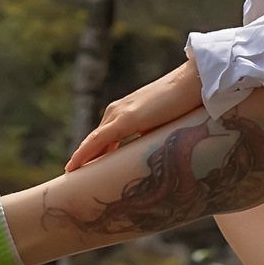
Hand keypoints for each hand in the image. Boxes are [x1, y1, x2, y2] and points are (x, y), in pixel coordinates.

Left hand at [66, 61, 204, 172]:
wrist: (192, 83)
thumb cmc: (181, 104)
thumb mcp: (159, 126)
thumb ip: (148, 138)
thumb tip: (145, 158)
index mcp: (124, 113)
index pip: (102, 138)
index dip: (90, 155)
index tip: (80, 172)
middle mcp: (116, 111)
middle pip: (95, 142)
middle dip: (84, 161)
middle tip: (73, 181)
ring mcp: (119, 114)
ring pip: (93, 142)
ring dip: (81, 160)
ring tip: (71, 177)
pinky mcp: (125, 119)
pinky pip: (98, 140)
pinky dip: (84, 154)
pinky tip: (74, 167)